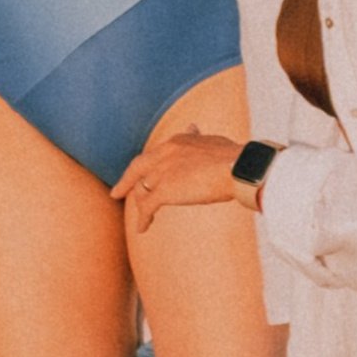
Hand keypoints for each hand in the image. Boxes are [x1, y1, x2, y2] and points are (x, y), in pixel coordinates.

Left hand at [112, 126, 255, 233]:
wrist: (240, 168)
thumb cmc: (236, 158)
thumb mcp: (212, 141)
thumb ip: (198, 137)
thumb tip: (193, 128)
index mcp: (178, 141)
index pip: (155, 154)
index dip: (146, 165)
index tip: (140, 171)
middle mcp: (165, 154)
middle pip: (137, 169)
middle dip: (126, 182)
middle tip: (117, 192)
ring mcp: (162, 172)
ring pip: (142, 190)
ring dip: (140, 205)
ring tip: (142, 218)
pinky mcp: (164, 191)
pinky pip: (146, 207)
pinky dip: (143, 219)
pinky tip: (142, 229)